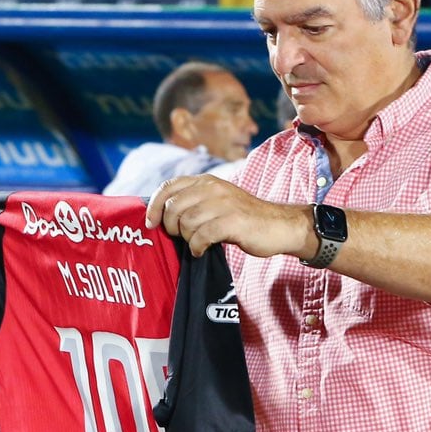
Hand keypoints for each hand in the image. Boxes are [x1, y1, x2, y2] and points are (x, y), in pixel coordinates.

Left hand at [149, 175, 310, 258]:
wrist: (279, 225)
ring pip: (186, 222)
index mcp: (206, 181)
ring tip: (197, 243)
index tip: (151, 223)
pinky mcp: (233, 221)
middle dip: (171, 226)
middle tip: (180, 237)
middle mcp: (213, 187)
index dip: (154, 205)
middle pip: (173, 207)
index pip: (168, 186)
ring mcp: (224, 203)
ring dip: (186, 238)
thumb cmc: (244, 218)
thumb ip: (194, 202)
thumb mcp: (217, 202)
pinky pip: (201, 236)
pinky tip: (202, 250)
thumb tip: (161, 215)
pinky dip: (197, 247)